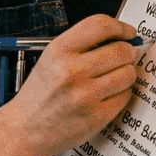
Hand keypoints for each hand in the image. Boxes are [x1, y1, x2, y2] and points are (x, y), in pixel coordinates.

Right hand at [4, 15, 139, 155]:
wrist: (25, 129)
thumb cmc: (40, 94)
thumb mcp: (51, 59)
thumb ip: (81, 45)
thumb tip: (119, 37)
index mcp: (59, 51)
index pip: (100, 25)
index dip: (120, 27)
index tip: (129, 32)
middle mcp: (71, 71)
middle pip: (121, 50)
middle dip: (129, 52)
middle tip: (127, 56)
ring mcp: (85, 95)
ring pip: (128, 74)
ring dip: (127, 73)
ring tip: (115, 77)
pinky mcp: (96, 116)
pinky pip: (125, 96)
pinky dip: (122, 93)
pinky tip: (108, 94)